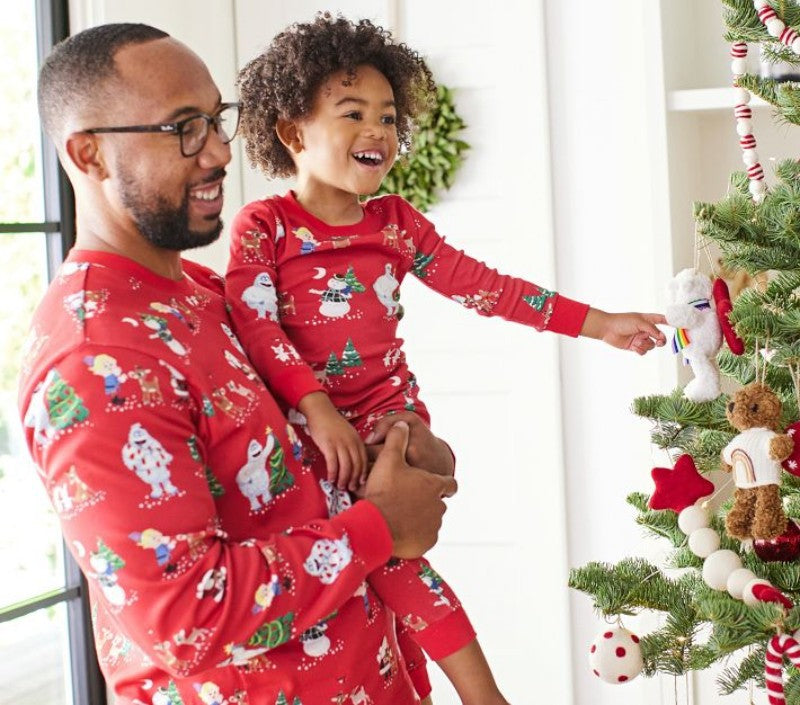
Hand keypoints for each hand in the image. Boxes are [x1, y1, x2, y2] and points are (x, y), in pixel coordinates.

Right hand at [299, 391, 367, 490]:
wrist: (320, 411)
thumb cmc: (332, 424)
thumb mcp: (347, 434)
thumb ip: (351, 446)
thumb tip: (352, 463)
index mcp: (357, 440)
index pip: (364, 461)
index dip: (362, 474)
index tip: (360, 483)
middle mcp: (351, 442)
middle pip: (356, 465)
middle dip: (354, 479)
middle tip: (350, 489)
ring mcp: (340, 443)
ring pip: (346, 466)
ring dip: (343, 479)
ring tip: (340, 486)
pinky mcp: (328, 444)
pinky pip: (333, 463)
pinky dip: (333, 473)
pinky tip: (330, 479)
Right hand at [364, 421, 456, 557]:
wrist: (376, 525)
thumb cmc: (383, 491)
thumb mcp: (388, 460)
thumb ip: (396, 439)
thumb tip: (401, 425)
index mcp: (434, 485)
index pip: (450, 484)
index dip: (445, 484)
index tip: (441, 487)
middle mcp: (439, 506)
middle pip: (436, 503)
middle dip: (425, 502)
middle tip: (406, 501)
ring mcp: (434, 526)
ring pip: (430, 521)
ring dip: (419, 518)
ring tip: (400, 516)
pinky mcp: (427, 542)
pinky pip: (424, 538)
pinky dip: (415, 535)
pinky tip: (400, 530)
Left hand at [580, 308, 666, 354]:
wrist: (607, 329)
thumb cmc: (622, 321)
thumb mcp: (639, 322)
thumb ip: (652, 329)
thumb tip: (662, 337)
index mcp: (647, 320)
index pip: (661, 319)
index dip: (670, 322)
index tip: (679, 325)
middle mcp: (645, 329)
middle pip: (659, 337)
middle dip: (661, 341)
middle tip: (659, 342)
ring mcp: (640, 338)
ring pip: (651, 345)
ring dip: (645, 345)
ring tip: (636, 341)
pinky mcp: (634, 346)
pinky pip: (643, 351)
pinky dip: (640, 350)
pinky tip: (633, 347)